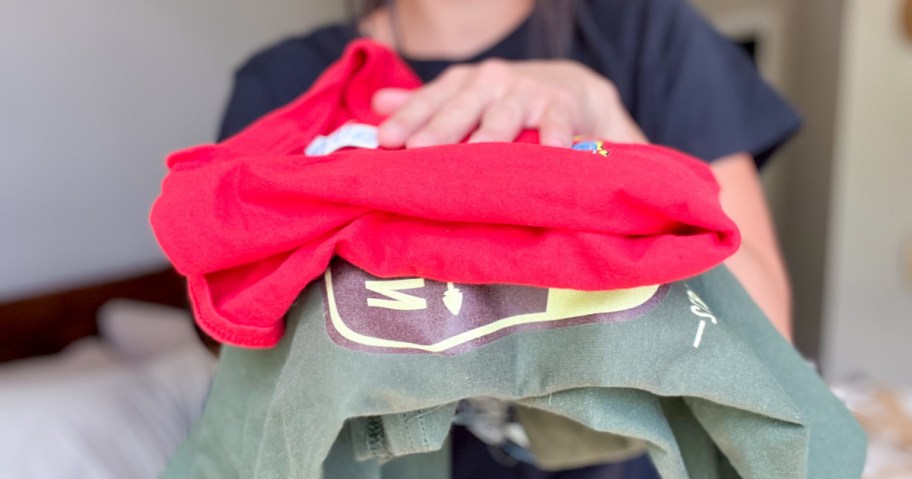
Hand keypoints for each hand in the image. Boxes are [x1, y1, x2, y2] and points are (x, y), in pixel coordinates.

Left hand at [372, 59, 647, 148]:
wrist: (570, 87)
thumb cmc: (505, 99)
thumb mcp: (463, 97)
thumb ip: (424, 104)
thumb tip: (377, 105)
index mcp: (461, 85)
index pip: (429, 102)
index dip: (407, 119)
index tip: (385, 139)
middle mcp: (489, 84)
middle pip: (460, 109)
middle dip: (438, 130)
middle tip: (417, 150)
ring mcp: (525, 93)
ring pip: (503, 117)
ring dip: (489, 136)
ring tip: (475, 156)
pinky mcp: (561, 105)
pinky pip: (556, 121)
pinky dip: (554, 136)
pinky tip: (550, 152)